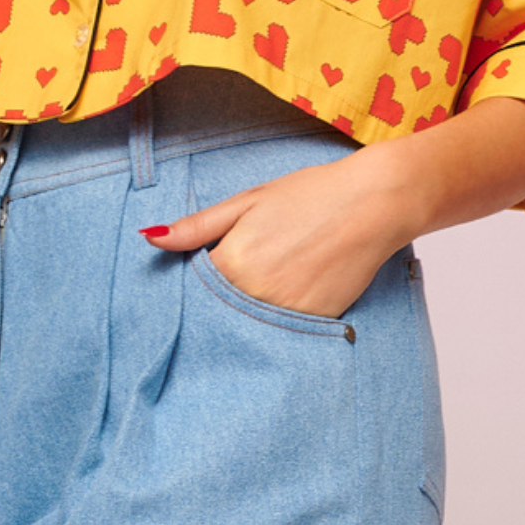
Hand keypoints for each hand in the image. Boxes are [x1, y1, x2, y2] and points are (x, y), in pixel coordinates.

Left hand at [143, 143, 418, 318]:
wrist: (374, 203)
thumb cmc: (310, 195)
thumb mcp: (248, 201)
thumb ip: (197, 227)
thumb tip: (150, 240)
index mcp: (232, 263)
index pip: (193, 290)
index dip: (194, 284)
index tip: (197, 280)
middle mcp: (256, 295)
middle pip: (220, 312)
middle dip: (219, 303)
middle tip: (242, 276)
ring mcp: (287, 313)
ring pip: (252, 325)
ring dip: (250, 312)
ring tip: (272, 280)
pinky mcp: (315, 321)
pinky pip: (285, 329)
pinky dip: (282, 317)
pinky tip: (294, 290)